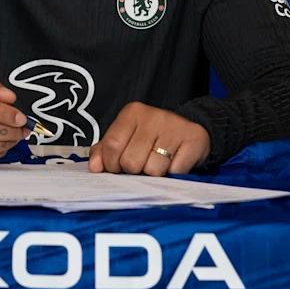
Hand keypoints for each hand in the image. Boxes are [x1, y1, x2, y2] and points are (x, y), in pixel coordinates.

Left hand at [88, 102, 209, 175]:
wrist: (189, 131)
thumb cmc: (151, 138)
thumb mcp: (126, 138)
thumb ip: (105, 151)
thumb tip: (95, 167)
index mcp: (132, 113)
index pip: (111, 146)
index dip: (111, 165)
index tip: (117, 168)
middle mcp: (153, 116)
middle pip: (130, 162)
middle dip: (134, 171)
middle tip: (141, 165)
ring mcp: (174, 127)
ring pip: (153, 170)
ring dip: (154, 175)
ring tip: (159, 164)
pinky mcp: (193, 139)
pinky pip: (175, 172)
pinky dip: (173, 174)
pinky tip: (174, 164)